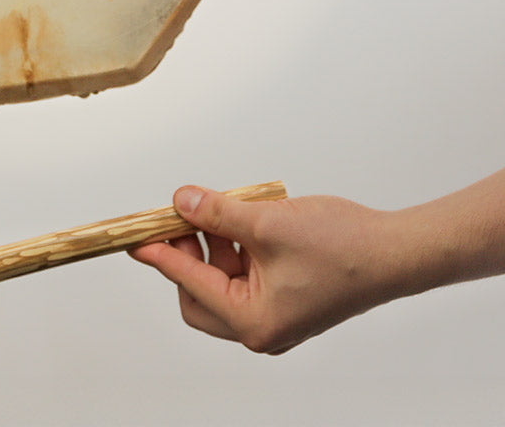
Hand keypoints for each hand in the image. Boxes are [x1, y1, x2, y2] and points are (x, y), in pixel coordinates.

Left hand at [129, 186, 400, 353]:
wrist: (395, 251)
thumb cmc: (341, 245)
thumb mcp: (265, 222)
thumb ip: (216, 213)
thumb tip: (180, 201)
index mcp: (253, 321)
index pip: (189, 283)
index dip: (161, 255)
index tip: (133, 238)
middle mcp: (261, 328)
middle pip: (198, 294)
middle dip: (186, 253)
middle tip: (181, 217)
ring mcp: (274, 315)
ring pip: (220, 281)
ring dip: (212, 246)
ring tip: (217, 210)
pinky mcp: (285, 298)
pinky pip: (243, 275)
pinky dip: (234, 248)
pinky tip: (239, 219)